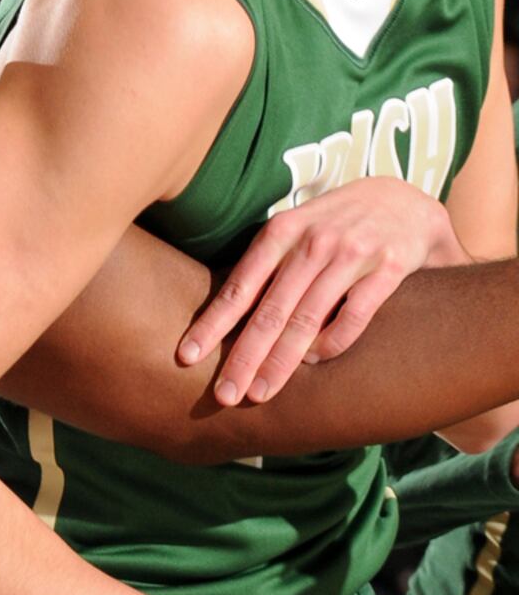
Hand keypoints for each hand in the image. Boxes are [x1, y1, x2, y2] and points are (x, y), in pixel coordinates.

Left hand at [178, 179, 464, 405]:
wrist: (407, 200)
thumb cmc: (336, 224)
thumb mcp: (296, 230)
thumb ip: (266, 264)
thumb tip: (223, 315)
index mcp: (281, 231)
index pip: (239, 286)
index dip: (212, 323)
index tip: (187, 356)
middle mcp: (313, 241)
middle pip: (269, 310)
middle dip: (244, 356)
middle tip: (223, 394)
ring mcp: (352, 253)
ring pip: (308, 319)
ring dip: (281, 362)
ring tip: (260, 393)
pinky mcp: (389, 266)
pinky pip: (355, 316)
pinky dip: (331, 343)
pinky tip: (313, 364)